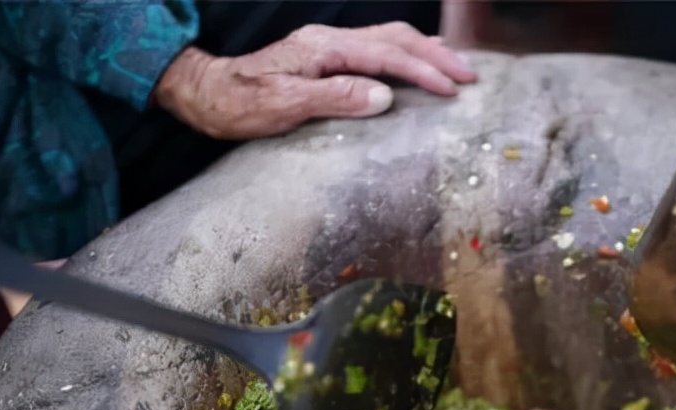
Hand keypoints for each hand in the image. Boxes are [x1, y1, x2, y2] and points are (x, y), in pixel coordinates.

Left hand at [154, 21, 477, 140]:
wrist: (205, 94)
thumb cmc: (240, 105)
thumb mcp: (285, 106)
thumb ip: (336, 98)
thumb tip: (383, 96)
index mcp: (324, 49)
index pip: (386, 56)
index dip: (423, 71)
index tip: (452, 89)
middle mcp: (329, 41)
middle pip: (395, 38)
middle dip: (436, 56)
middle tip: (469, 77)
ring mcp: (327, 47)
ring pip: (389, 39)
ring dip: (425, 51)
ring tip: (455, 66)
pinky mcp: (325, 58)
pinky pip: (376, 49)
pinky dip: (405, 55)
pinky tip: (417, 63)